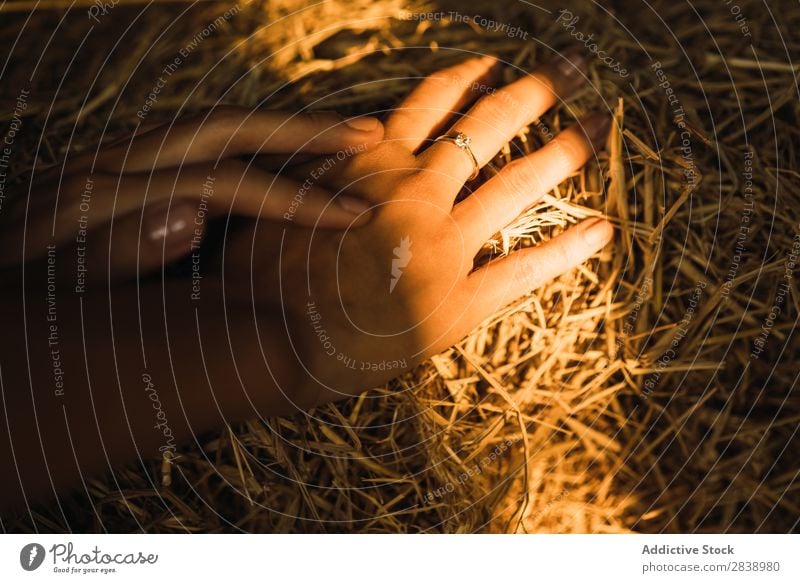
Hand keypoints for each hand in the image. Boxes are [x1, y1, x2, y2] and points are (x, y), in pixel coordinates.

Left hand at [0, 106, 382, 282]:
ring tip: (339, 137)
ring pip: (214, 130)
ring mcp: (113, 163)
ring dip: (279, 129)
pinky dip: (248, 148)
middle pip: (225, 129)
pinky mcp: (114, 174)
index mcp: (104, 192)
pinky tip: (278, 161)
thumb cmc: (12, 302)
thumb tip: (191, 211)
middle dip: (302, 130)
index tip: (353, 215)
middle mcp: (113, 163)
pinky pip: (196, 149)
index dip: (293, 196)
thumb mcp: (50, 291)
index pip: (222, 181)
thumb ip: (115, 252)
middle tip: (370, 134)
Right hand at [220, 51, 613, 405]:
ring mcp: (441, 247)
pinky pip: (523, 270)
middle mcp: (414, 193)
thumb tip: (352, 137)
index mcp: (372, 165)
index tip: (494, 62)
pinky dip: (567, 250)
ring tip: (598, 126)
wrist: (267, 344)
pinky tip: (603, 230)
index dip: (468, 77)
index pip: (432, 103)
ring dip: (563, 151)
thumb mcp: (281, 197)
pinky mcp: (457, 304)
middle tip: (574, 67)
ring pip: (515, 185)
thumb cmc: (262, 275)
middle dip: (536, 90)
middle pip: (488, 127)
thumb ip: (324, 165)